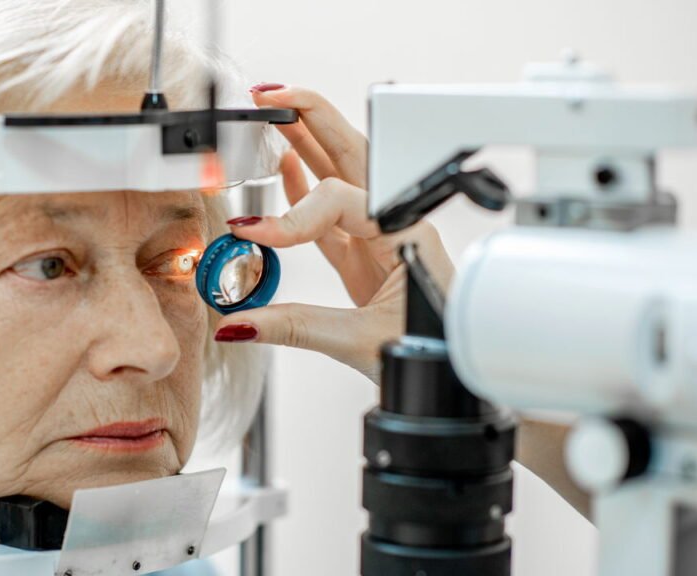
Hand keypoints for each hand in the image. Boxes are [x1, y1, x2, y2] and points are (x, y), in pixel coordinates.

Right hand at [213, 84, 453, 382]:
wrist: (457, 375)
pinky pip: (331, 214)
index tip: (250, 234)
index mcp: (405, 233)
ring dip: (305, 144)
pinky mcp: (365, 258)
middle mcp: (394, 224)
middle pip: (350, 153)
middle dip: (311, 117)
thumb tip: (239, 324)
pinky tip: (288, 167)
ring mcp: (378, 238)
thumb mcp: (360, 341)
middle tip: (271, 96)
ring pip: (338, 178)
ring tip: (272, 116)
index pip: (340, 200)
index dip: (290, 214)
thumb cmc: (434, 354)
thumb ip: (294, 328)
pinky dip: (306, 189)